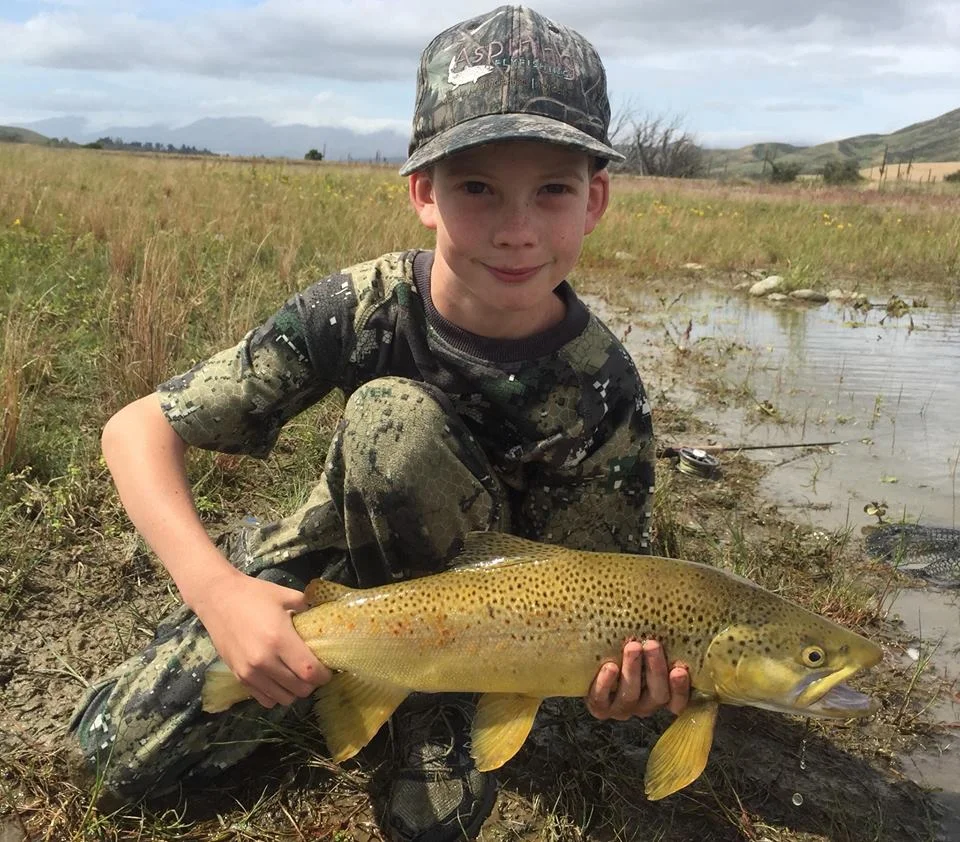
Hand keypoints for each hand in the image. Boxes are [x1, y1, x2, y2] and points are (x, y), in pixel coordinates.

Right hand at [194, 570, 331, 708]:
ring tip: (295, 675)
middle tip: (312, 670)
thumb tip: (325, 616)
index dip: (323, 675)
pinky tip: (278, 680)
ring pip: (283, 698)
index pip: (309, 671)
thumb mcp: (286, 596)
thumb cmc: (254, 594)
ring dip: (294, 690)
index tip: (327, 670)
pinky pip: (264, 699)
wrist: (217, 598)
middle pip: (299, 689)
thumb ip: (308, 607)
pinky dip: (276, 694)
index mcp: (280, 639)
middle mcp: (265, 661)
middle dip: (311, 683)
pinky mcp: (238, 677)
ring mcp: (250, 672)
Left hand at [586, 639, 689, 720]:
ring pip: (630, 696)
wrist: (588, 661)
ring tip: (632, 647)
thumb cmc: (627, 647)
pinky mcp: (599, 707)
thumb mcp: (646, 647)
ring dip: (632, 671)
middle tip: (652, 644)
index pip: (678, 700)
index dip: (681, 689)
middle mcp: (644, 705)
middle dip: (656, 669)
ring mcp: (621, 708)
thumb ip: (661, 641)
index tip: (680, 669)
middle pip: (657, 695)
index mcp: (660, 693)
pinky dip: (606, 683)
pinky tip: (610, 666)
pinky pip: (602, 700)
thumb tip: (684, 607)